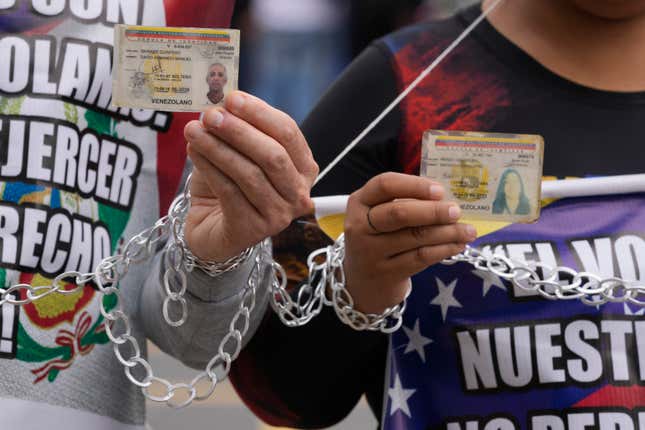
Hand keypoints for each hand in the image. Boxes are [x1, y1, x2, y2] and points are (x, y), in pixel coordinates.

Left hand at [183, 91, 318, 261]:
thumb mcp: (239, 152)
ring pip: (250, 174)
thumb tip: (222, 103)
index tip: (232, 98)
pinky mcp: (252, 229)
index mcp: (304, 168)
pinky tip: (193, 152)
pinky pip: (230, 192)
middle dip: (239, 131)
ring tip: (193, 130)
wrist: (212, 227)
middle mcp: (298, 194)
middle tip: (209, 114)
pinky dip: (209, 168)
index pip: (288, 133)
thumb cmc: (230, 185)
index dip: (260, 113)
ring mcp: (279, 216)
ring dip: (218, 148)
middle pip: (273, 155)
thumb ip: (238, 129)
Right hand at [343, 173, 475, 313]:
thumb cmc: (378, 239)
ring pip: (415, 237)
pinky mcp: (386, 273)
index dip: (414, 185)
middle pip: (399, 213)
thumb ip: (406, 202)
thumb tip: (446, 199)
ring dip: (447, 232)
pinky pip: (421, 257)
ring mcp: (371, 252)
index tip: (439, 190)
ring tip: (468, 230)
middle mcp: (360, 226)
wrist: (362, 282)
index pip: (385, 185)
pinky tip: (457, 245)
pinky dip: (443, 250)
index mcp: (359, 202)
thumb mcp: (379, 216)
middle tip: (457, 211)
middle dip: (433, 211)